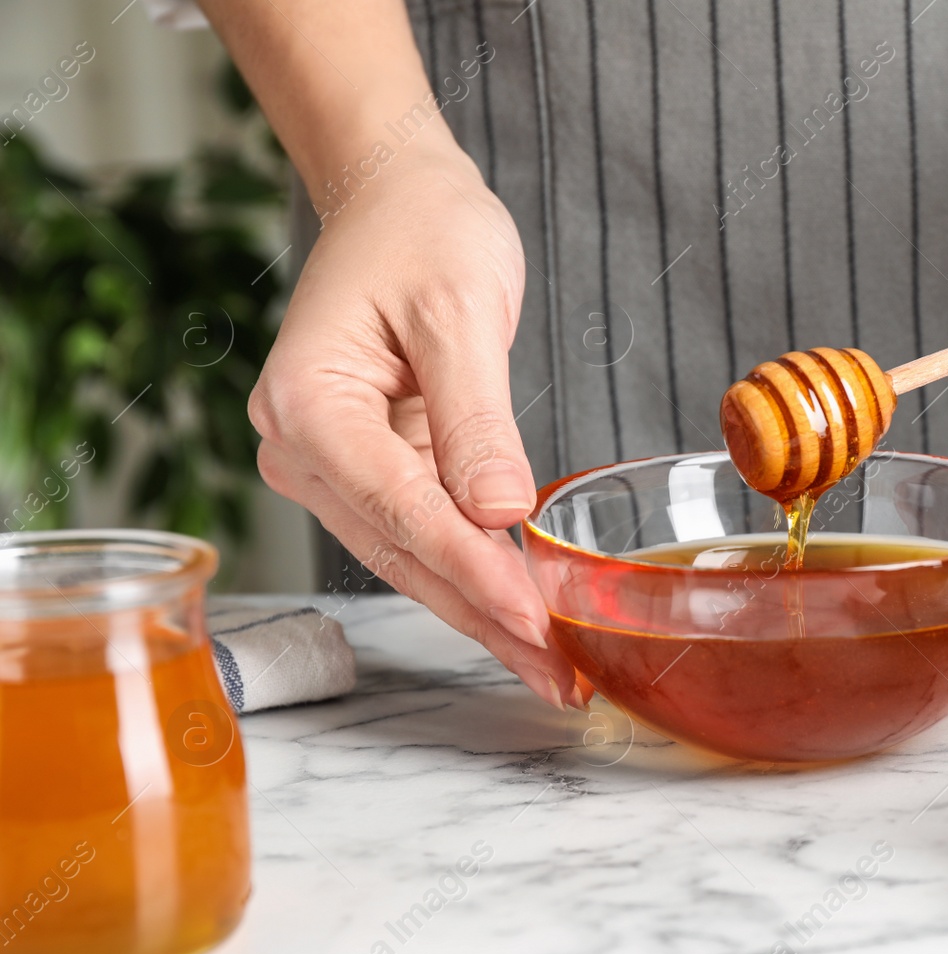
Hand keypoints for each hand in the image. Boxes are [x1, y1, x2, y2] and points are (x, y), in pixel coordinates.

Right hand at [249, 144, 581, 706]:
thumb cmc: (423, 231)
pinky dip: (474, 575)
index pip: (401, 510)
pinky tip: (522, 615)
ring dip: (483, 614)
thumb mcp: (459, 310)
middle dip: (486, 619)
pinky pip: (421, 535)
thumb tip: (498, 513)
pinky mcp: (365, 470)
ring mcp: (328, 467)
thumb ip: (476, 418)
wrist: (395, 197)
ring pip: (411, 559)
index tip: (534, 622)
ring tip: (555, 669)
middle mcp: (302, 448)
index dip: (473, 571)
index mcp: (310, 405)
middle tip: (562, 679)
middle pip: (403, 554)